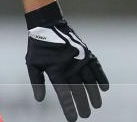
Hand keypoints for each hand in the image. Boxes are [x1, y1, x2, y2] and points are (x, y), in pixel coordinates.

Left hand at [25, 2, 108, 120]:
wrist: (47, 23)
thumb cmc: (38, 45)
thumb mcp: (32, 63)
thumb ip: (37, 81)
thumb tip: (39, 99)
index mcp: (56, 70)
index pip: (64, 93)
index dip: (69, 107)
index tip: (73, 119)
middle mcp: (70, 66)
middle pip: (78, 90)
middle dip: (82, 104)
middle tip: (85, 115)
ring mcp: (79, 59)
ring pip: (89, 81)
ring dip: (94, 94)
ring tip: (97, 105)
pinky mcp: (86, 52)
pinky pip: (96, 67)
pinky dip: (101, 77)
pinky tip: (105, 88)